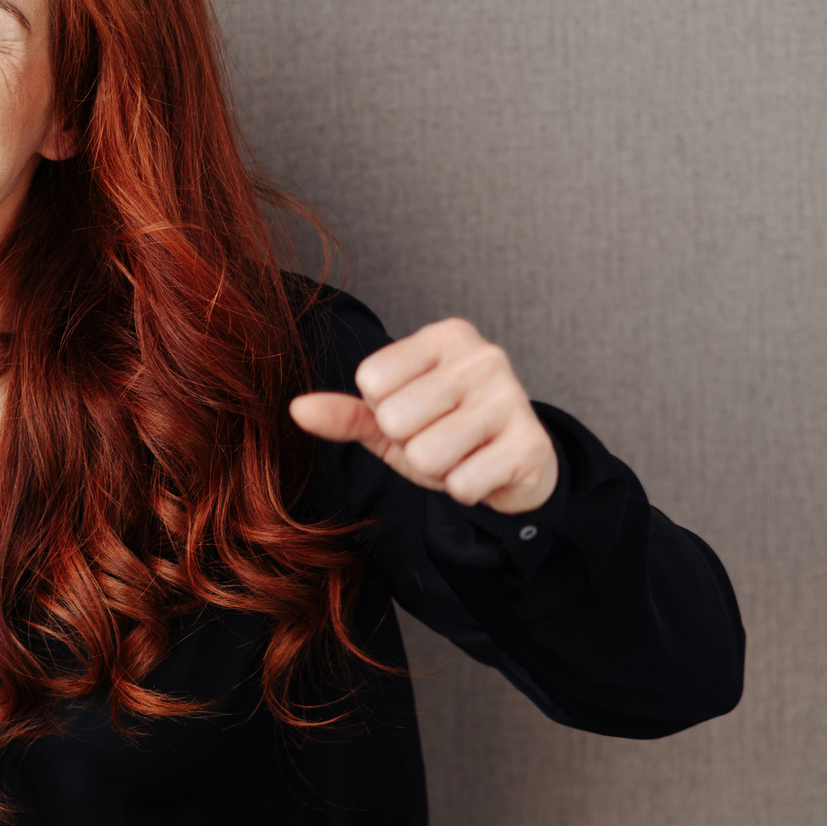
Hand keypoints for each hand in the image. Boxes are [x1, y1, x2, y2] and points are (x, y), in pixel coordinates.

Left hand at [289, 318, 557, 514]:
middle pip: (395, 419)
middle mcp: (481, 356)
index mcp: (444, 337)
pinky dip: (464, 489)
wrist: (516, 465)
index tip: (416, 412)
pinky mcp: (530, 444)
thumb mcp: (389, 420)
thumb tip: (297, 409)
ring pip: (427, 455)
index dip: (384, 411)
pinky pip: (462, 483)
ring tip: (460, 454)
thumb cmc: (445, 431)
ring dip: (437, 469)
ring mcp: (511, 397)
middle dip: (409, 443)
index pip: (371, 381)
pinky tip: (484, 470)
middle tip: (439, 438)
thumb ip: (344, 414)